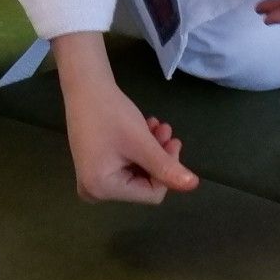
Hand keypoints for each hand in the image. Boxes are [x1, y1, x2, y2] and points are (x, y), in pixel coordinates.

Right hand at [54, 34, 198, 203]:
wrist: (85, 86)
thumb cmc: (110, 113)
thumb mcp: (141, 142)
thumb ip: (167, 167)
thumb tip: (194, 186)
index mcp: (102, 189)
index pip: (151, 193)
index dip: (167, 171)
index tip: (174, 143)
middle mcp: (94, 191)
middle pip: (143, 183)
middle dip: (158, 158)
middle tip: (167, 130)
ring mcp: (93, 180)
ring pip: (137, 173)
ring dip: (151, 150)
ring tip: (157, 125)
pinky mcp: (95, 167)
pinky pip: (125, 166)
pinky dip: (139, 149)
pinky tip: (146, 128)